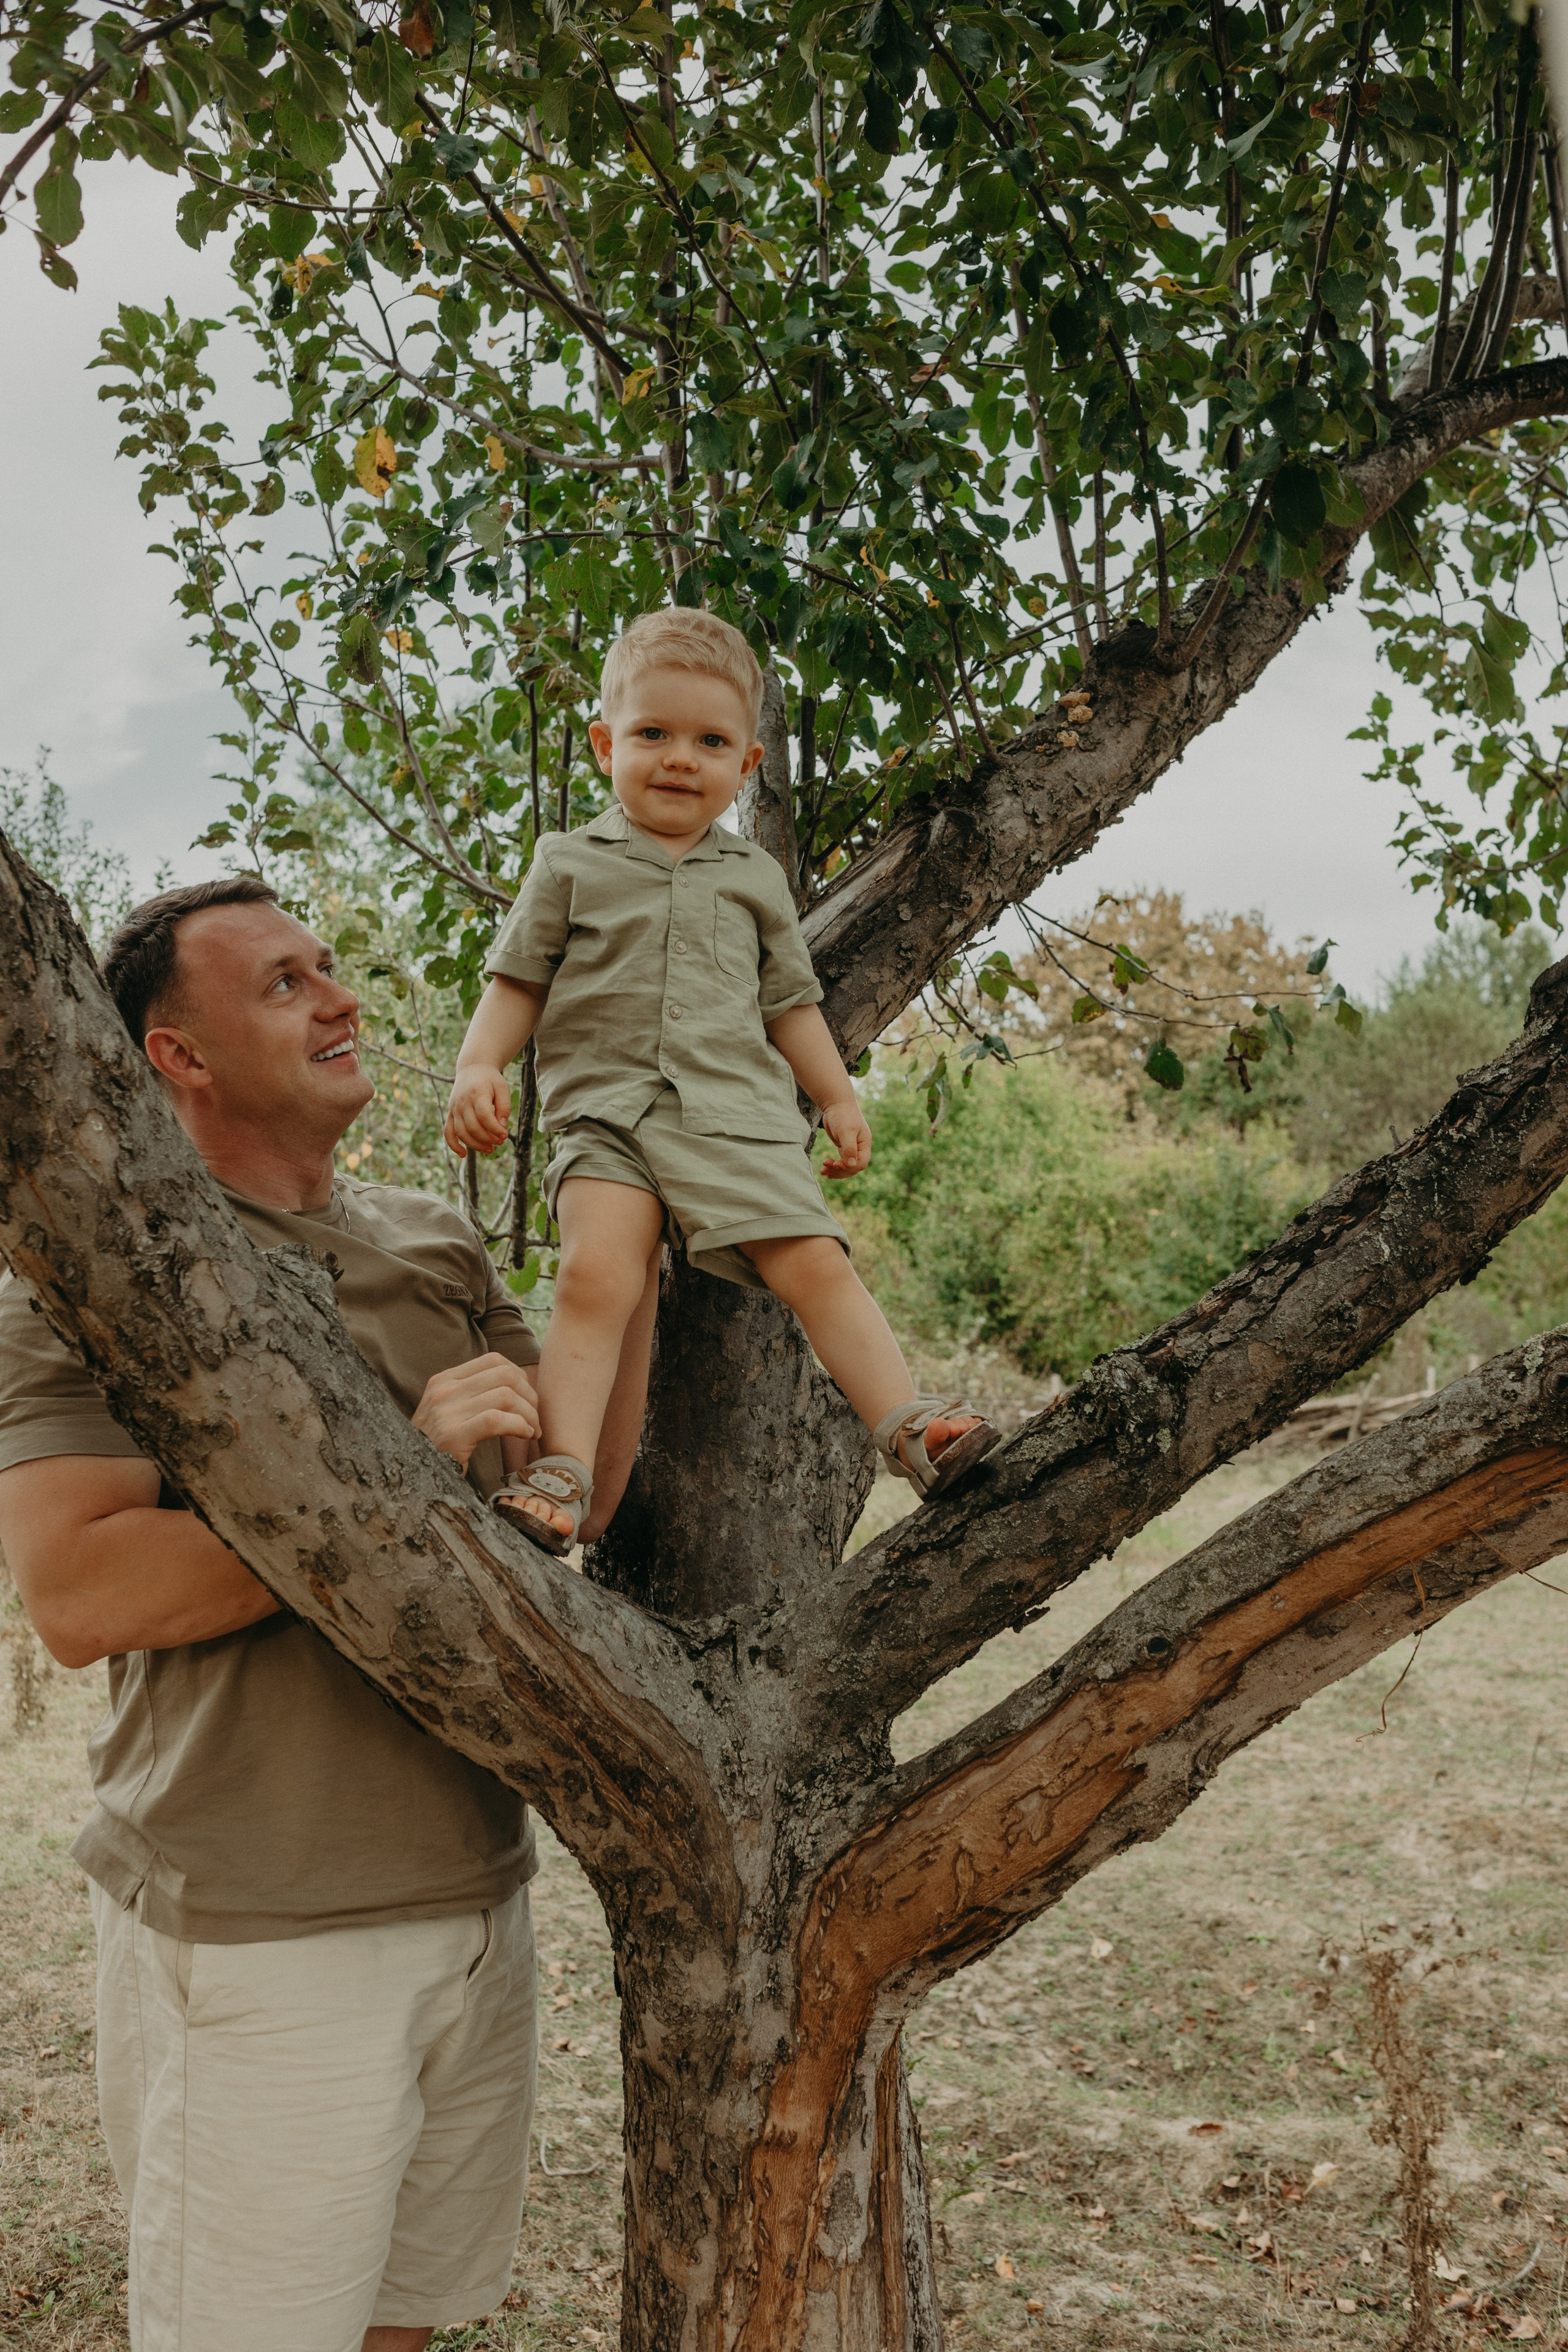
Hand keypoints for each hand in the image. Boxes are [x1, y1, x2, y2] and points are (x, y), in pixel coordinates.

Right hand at [412, 1354, 541, 1471]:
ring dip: (529, 1414)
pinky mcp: (453, 1434)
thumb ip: (473, 1394)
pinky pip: (497, 1420)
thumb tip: (516, 1386)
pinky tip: (524, 1435)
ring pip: (506, 1396)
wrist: (408, 1472)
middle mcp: (445, 1390)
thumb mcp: (447, 1410)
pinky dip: (519, 1426)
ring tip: (532, 1430)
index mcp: (444, 1379)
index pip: (494, 1360)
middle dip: (530, 1395)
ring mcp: (447, 1411)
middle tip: (534, 1418)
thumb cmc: (435, 1445)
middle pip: (505, 1375)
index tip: (527, 1398)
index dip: (520, 1376)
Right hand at [445, 1065, 511, 1157]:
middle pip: (473, 1127)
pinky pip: (448, 1132)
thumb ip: (504, 1107)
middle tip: (500, 1142)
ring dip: (475, 1145)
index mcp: (477, 1093)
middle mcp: (462, 1102)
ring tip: (490, 1149)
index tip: (505, 1135)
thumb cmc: (490, 1079)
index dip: (495, 1129)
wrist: (472, 1068)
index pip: (484, 1116)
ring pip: (461, 1133)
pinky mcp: (450, 1113)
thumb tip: (502, 1127)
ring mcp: (454, 1109)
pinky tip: (464, 1155)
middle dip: (488, 1139)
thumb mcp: (502, 1088)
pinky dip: (453, 1145)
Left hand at [818, 1096, 871, 1178]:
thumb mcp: (846, 1131)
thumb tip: (852, 1165)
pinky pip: (841, 1162)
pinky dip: (833, 1166)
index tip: (836, 1164)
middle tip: (826, 1168)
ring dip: (835, 1171)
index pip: (861, 1163)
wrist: (836, 1104)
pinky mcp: (843, 1148)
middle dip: (840, 1171)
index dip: (849, 1167)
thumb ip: (849, 1148)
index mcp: (864, 1144)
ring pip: (846, 1167)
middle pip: (853, 1168)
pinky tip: (825, 1168)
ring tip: (823, 1171)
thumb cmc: (843, 1115)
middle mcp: (860, 1148)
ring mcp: (852, 1149)